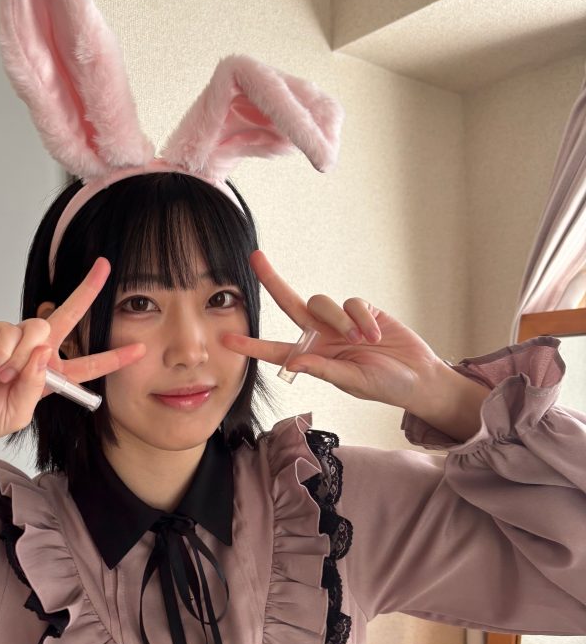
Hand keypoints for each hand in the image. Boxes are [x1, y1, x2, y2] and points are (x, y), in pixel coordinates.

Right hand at [0, 257, 145, 452]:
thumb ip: (36, 386)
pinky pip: (9, 330)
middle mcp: (36, 353)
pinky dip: (1, 351)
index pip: (88, 365)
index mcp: (50, 378)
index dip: (113, 357)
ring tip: (1, 377)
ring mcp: (14, 340)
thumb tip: (44, 352)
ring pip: (38, 327)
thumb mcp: (18, 414)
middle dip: (88, 291)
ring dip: (22, 355)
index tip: (140, 349)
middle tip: (104, 267)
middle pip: (68, 318)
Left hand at [220, 250, 441, 410]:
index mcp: (313, 358)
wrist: (418, 377)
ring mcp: (340, 321)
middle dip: (272, 280)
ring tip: (365, 340)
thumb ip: (324, 370)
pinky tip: (377, 335)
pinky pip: (352, 303)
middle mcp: (321, 336)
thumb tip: (293, 362)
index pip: (276, 350)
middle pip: (290, 303)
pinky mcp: (362, 310)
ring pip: (323, 303)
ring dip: (341, 321)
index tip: (225, 340)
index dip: (251, 345)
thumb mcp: (353, 381)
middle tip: (255, 258)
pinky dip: (363, 318)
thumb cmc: (384, 385)